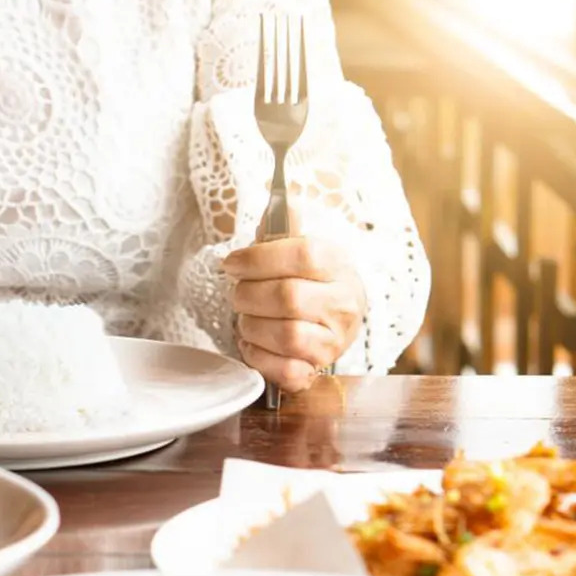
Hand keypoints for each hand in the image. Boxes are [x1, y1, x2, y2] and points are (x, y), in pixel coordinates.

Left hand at [223, 235, 366, 392]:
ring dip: (252, 326)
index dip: (258, 258)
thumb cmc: (307, 279)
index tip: (232, 263)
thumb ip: (283, 228)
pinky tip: (252, 342)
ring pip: (286, 336)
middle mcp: (343, 305)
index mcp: (338, 266)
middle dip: (249, 294)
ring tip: (247, 317)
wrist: (334, 316)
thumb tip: (278, 203)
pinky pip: (286, 371)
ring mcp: (334, 342)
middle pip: (288, 297)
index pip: (303, 255)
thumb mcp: (299, 247)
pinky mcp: (318, 369)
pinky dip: (258, 357)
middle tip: (238, 293)